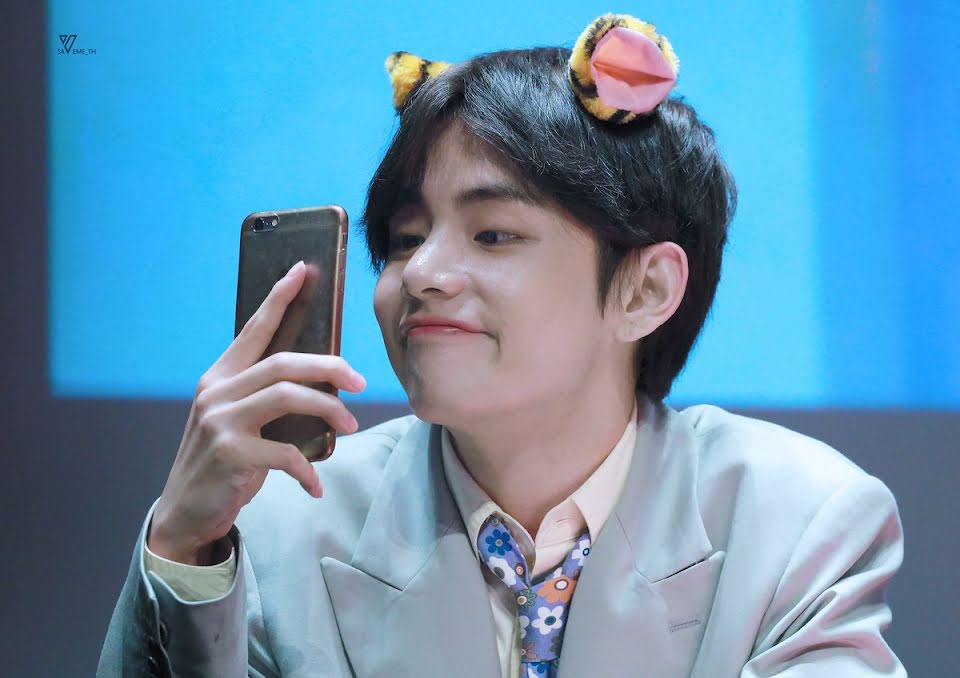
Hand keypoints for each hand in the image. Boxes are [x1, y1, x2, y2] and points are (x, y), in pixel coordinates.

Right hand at [147, 261, 365, 564]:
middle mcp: (216, 392)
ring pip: (287, 395)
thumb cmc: (222, 463)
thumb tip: (319, 384)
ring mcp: (220, 421)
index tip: (303, 271)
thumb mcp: (236, 421)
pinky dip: (307, 469)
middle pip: (283, 362)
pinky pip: (285, 452)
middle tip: (359, 381)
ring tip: (349, 426)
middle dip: (328, 366)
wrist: (185, 512)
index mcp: (220, 377)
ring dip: (327, 410)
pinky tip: (315, 485)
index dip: (279, 298)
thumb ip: (262, 397)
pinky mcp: (230, 453)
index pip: (254, 328)